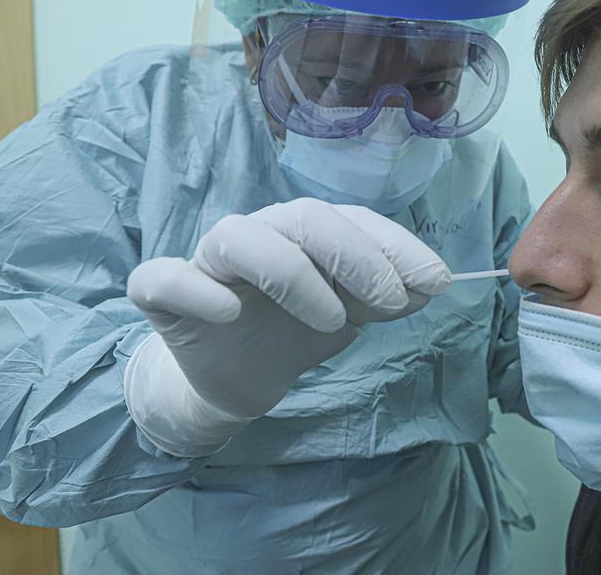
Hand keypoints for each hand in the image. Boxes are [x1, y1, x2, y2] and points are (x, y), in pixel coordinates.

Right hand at [127, 199, 451, 419]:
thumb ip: (384, 298)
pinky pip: (165, 279)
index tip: (437, 281)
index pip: (351, 221)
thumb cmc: (289, 334)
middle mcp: (257, 235)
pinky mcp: (163, 297)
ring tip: (332, 322)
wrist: (230, 382)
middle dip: (356, 256)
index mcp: (302, 234)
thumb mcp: (348, 317)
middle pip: (302, 219)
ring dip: (292, 274)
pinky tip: (229, 310)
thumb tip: (432, 283)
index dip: (396, 246)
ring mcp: (206, 263)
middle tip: (393, 301)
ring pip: (239, 237)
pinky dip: (195, 289)